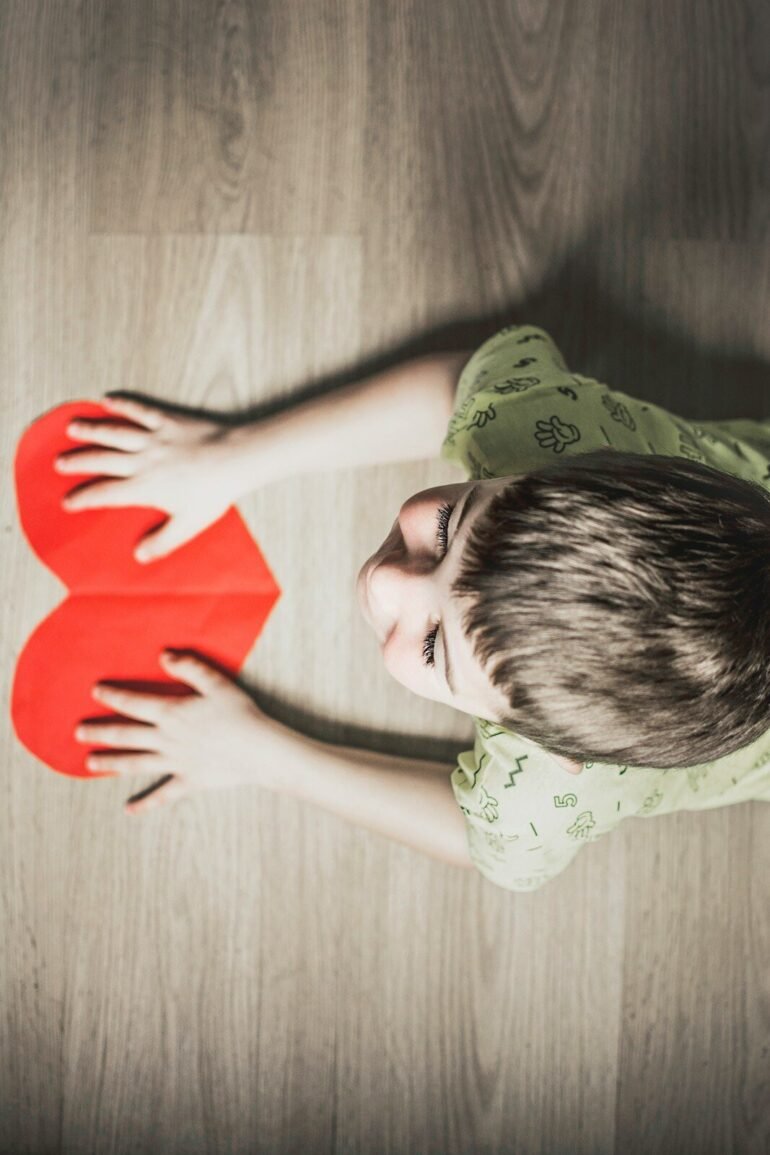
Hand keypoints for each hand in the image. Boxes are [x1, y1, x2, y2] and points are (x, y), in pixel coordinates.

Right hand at [55, 394, 239, 561]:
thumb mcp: (188, 524)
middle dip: (78, 462)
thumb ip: (163, 541)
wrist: (235, 459)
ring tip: (71, 428)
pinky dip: (122, 404)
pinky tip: (107, 401)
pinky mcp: (167, 420)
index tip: (68, 502)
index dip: (84, 498)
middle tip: (59, 463)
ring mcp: (154, 438)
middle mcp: (143, 460)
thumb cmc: (214, 494)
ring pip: (114, 432)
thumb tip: (139, 556)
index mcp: (145, 487)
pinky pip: (139, 410)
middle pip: (102, 460)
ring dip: (91, 430)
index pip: (106, 494)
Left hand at [75, 651, 286, 814]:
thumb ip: (189, 667)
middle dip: (101, 733)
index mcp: (172, 713)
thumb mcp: (216, 683)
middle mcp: (167, 739)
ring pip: (135, 763)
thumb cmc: (240, 713)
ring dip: (111, 763)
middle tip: (79, 733)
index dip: (113, 697)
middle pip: (126, 735)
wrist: (259, 749)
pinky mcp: (187, 781)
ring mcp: (175, 762)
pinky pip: (162, 794)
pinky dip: (145, 803)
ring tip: (90, 763)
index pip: (134, 704)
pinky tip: (129, 808)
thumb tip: (163, 655)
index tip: (96, 692)